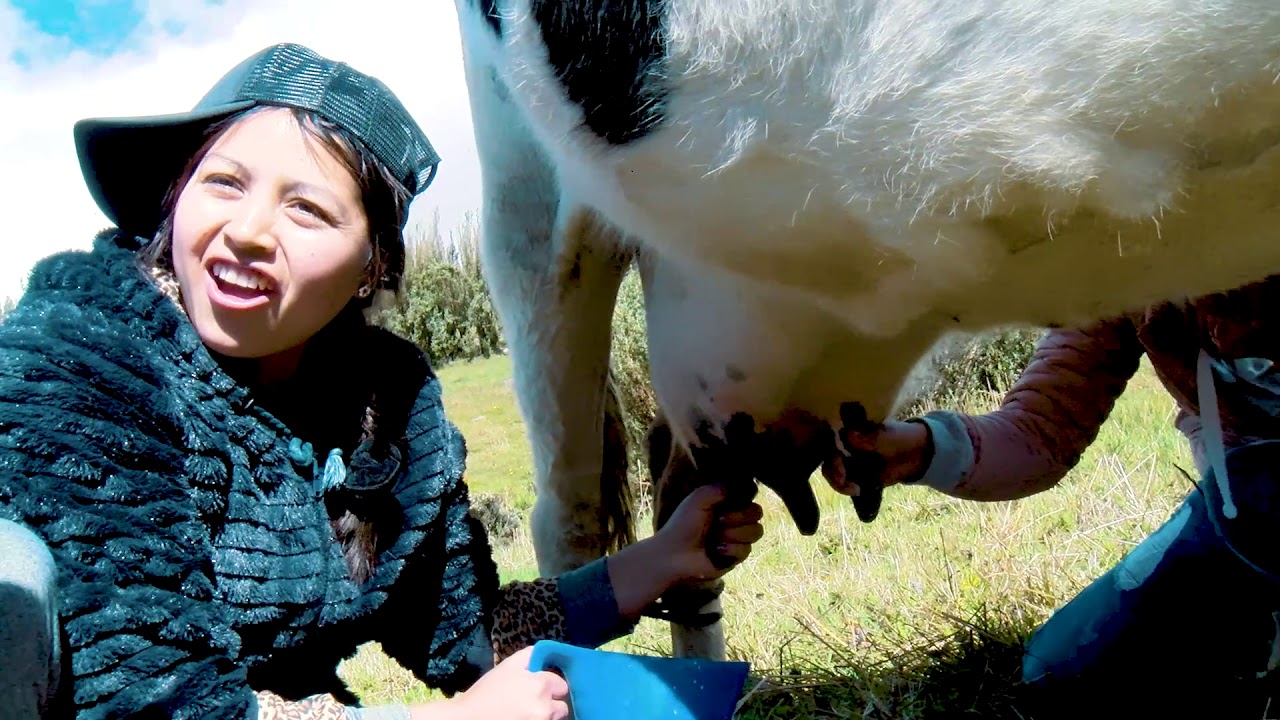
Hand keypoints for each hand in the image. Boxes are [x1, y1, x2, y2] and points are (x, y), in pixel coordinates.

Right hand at [412, 646, 568, 719]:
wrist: (469, 719)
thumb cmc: (487, 692)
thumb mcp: (508, 666)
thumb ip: (530, 655)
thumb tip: (545, 654)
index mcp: (541, 685)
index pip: (561, 685)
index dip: (549, 685)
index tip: (536, 688)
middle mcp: (546, 706)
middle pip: (562, 705)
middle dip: (551, 703)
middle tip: (532, 701)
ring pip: (555, 718)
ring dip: (547, 715)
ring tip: (525, 711)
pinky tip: (523, 718)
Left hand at [652, 483, 764, 581]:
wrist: (675, 555)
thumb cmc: (683, 524)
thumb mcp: (699, 498)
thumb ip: (720, 488)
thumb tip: (744, 486)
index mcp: (725, 503)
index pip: (750, 496)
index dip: (744, 498)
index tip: (728, 502)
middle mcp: (733, 519)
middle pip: (757, 512)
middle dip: (739, 517)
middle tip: (719, 521)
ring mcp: (736, 538)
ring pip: (756, 531)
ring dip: (735, 533)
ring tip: (716, 538)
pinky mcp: (736, 556)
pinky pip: (747, 549)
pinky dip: (731, 548)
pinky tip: (716, 550)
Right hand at [822, 419, 932, 496]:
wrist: (916, 454)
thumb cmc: (899, 437)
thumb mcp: (886, 436)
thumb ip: (868, 437)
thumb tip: (848, 434)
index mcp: (848, 431)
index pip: (829, 440)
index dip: (830, 451)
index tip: (838, 458)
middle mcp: (844, 446)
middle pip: (827, 460)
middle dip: (832, 472)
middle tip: (843, 480)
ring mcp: (849, 462)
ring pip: (833, 474)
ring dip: (839, 483)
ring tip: (854, 489)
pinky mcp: (855, 476)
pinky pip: (844, 484)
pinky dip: (847, 489)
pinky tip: (858, 491)